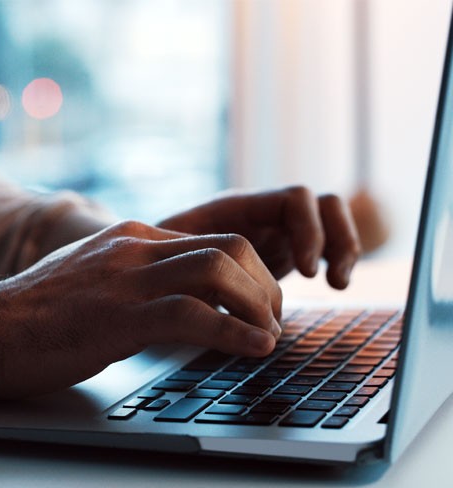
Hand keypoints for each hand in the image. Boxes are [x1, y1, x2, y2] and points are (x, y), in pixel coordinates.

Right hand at [0, 221, 282, 398]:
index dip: (251, 272)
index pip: (214, 239)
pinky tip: (253, 349)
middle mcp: (134, 248)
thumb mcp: (94, 277)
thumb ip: (134, 274)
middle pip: (230, 247)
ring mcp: (126, 280)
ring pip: (219, 271)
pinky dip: (235, 333)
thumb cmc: (39, 313)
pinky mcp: (119, 317)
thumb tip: (177, 295)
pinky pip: (194, 315)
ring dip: (259, 307)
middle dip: (265, 285)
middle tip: (271, 321)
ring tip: (268, 337)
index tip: (260, 305)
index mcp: (132, 236)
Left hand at [157, 186, 360, 288]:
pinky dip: (335, 259)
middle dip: (334, 239)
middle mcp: (261, 212)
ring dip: (343, 247)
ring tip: (337, 284)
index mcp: (237, 207)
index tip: (306, 272)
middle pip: (321, 204)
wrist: (148, 262)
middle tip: (326, 280)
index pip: (294, 199)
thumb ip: (193, 262)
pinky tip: (333, 286)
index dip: (308, 231)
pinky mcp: (281, 250)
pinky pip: (324, 243)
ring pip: (329, 220)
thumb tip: (205, 281)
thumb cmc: (152, 258)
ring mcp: (274, 229)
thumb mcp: (170, 258)